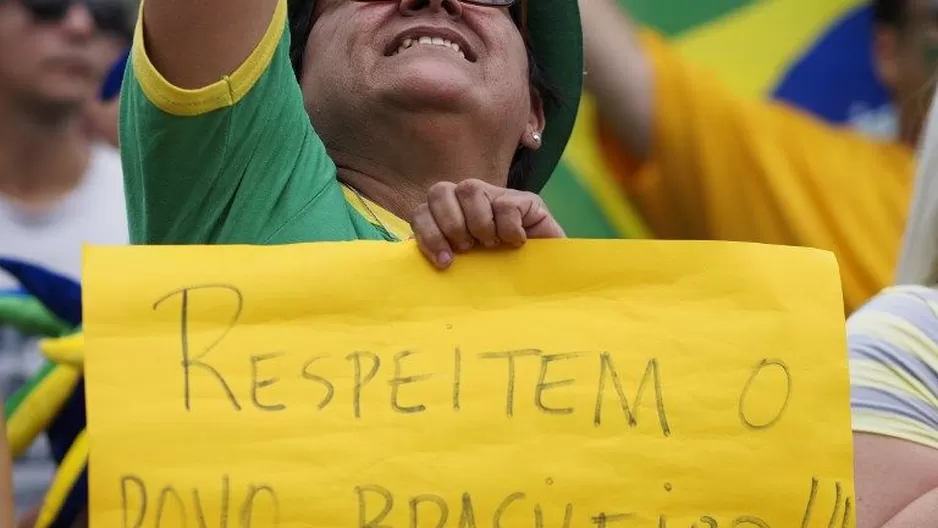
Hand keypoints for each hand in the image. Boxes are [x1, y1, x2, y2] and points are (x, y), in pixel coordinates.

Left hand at [411, 179, 565, 268]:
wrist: (547, 277)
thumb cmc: (502, 276)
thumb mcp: (467, 270)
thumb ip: (441, 258)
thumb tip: (409, 263)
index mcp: (450, 218)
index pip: (421, 212)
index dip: (428, 234)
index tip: (444, 261)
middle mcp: (468, 202)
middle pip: (439, 192)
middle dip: (450, 225)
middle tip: (467, 249)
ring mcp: (496, 197)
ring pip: (469, 189)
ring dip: (478, 222)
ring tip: (492, 244)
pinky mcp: (525, 200)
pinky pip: (505, 203)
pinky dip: (508, 226)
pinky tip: (516, 242)